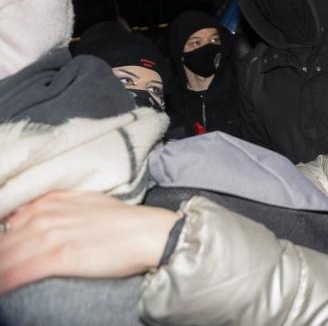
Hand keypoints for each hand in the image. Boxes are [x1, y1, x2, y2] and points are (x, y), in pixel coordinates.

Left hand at [0, 191, 178, 294]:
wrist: (149, 232)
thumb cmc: (123, 220)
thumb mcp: (87, 201)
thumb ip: (57, 204)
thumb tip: (30, 214)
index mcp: (51, 204)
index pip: (8, 224)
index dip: (3, 242)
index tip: (4, 253)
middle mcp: (45, 217)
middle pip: (2, 243)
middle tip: (0, 267)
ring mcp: (51, 236)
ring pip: (5, 258)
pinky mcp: (60, 257)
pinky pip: (19, 273)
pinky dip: (5, 282)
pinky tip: (0, 290)